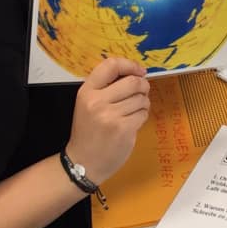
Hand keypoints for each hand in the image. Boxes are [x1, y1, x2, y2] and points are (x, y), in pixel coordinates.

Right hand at [66, 57, 150, 184]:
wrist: (83, 163)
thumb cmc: (88, 131)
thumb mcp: (88, 104)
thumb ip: (106, 87)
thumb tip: (136, 73)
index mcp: (87, 91)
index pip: (111, 65)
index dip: (130, 64)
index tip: (139, 71)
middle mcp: (97, 101)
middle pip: (133, 81)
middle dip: (143, 86)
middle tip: (141, 92)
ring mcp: (111, 116)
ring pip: (141, 98)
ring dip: (143, 103)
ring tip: (133, 111)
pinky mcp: (124, 129)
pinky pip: (143, 113)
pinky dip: (142, 116)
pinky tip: (132, 122)